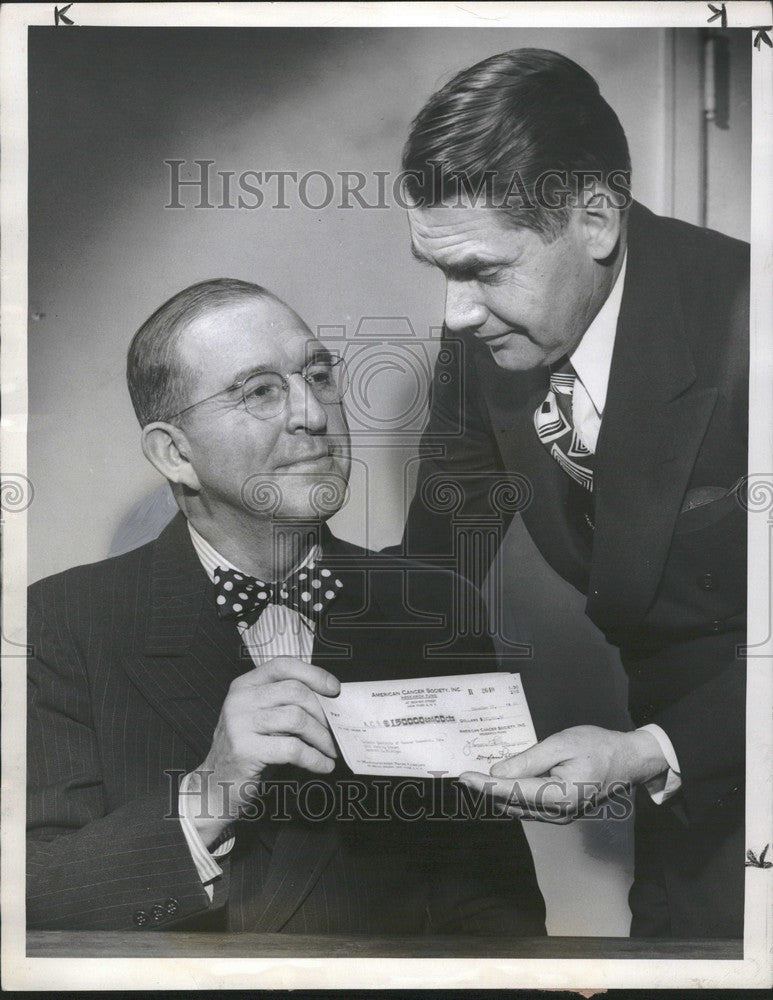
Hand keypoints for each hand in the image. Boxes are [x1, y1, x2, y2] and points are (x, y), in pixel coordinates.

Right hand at [189, 656, 339, 845]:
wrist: (214, 785)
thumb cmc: (248, 750)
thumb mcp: (261, 718)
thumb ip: (284, 703)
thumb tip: (328, 699)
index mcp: (244, 685)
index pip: (283, 666)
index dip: (313, 674)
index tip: (334, 689)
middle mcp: (240, 699)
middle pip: (295, 691)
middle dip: (322, 712)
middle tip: (334, 730)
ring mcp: (240, 723)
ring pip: (297, 718)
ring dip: (321, 737)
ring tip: (331, 749)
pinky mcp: (245, 750)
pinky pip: (292, 749)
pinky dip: (314, 758)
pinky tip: (324, 765)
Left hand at [458, 726, 667, 823]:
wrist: (628, 760)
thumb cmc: (598, 747)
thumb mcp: (561, 744)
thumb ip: (529, 760)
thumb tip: (498, 774)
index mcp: (559, 796)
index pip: (512, 791)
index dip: (485, 785)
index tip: (464, 777)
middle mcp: (558, 813)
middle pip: (512, 802)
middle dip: (487, 789)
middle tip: (466, 774)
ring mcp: (561, 816)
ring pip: (519, 807)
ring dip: (498, 794)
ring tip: (478, 778)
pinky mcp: (562, 812)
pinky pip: (531, 806)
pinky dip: (514, 795)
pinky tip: (503, 783)